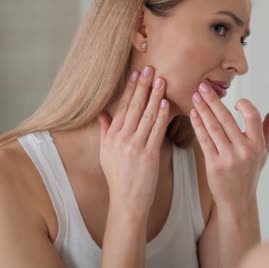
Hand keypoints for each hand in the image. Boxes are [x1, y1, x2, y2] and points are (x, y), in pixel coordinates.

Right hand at [97, 66, 169, 215]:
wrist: (126, 199)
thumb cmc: (118, 176)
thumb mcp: (106, 152)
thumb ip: (105, 130)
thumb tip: (102, 112)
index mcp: (112, 136)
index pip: (123, 107)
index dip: (131, 89)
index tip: (136, 74)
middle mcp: (122, 138)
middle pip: (135, 107)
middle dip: (144, 86)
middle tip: (151, 69)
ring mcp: (136, 146)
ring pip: (147, 115)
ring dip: (155, 96)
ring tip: (161, 81)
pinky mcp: (149, 154)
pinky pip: (157, 131)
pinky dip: (162, 116)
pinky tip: (166, 103)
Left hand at [189, 83, 268, 211]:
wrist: (238, 200)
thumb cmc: (250, 172)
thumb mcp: (264, 150)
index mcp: (258, 145)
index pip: (253, 117)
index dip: (244, 105)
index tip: (234, 100)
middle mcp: (245, 151)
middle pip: (227, 119)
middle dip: (213, 101)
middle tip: (202, 86)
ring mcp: (229, 158)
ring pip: (213, 128)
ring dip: (202, 110)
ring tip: (195, 97)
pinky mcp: (214, 165)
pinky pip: (204, 140)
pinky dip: (198, 125)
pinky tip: (193, 114)